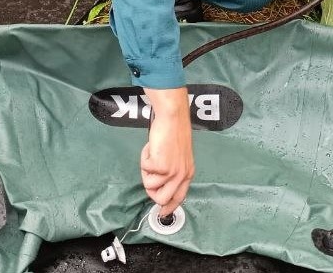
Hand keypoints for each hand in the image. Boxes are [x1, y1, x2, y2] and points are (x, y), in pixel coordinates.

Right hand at [140, 87, 194, 215]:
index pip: (179, 197)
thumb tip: (160, 184)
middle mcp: (181, 175)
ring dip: (146, 170)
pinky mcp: (161, 166)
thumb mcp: (179, 156)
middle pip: (162, 199)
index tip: (162, 212)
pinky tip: (152, 147)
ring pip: (150, 186)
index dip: (169, 207)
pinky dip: (144, 158)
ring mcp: (171, 172)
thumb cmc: (174, 132)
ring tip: (153, 154)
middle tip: (149, 173)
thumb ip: (173, 171)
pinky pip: (145, 169)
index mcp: (187, 173)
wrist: (172, 118)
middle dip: (151, 189)